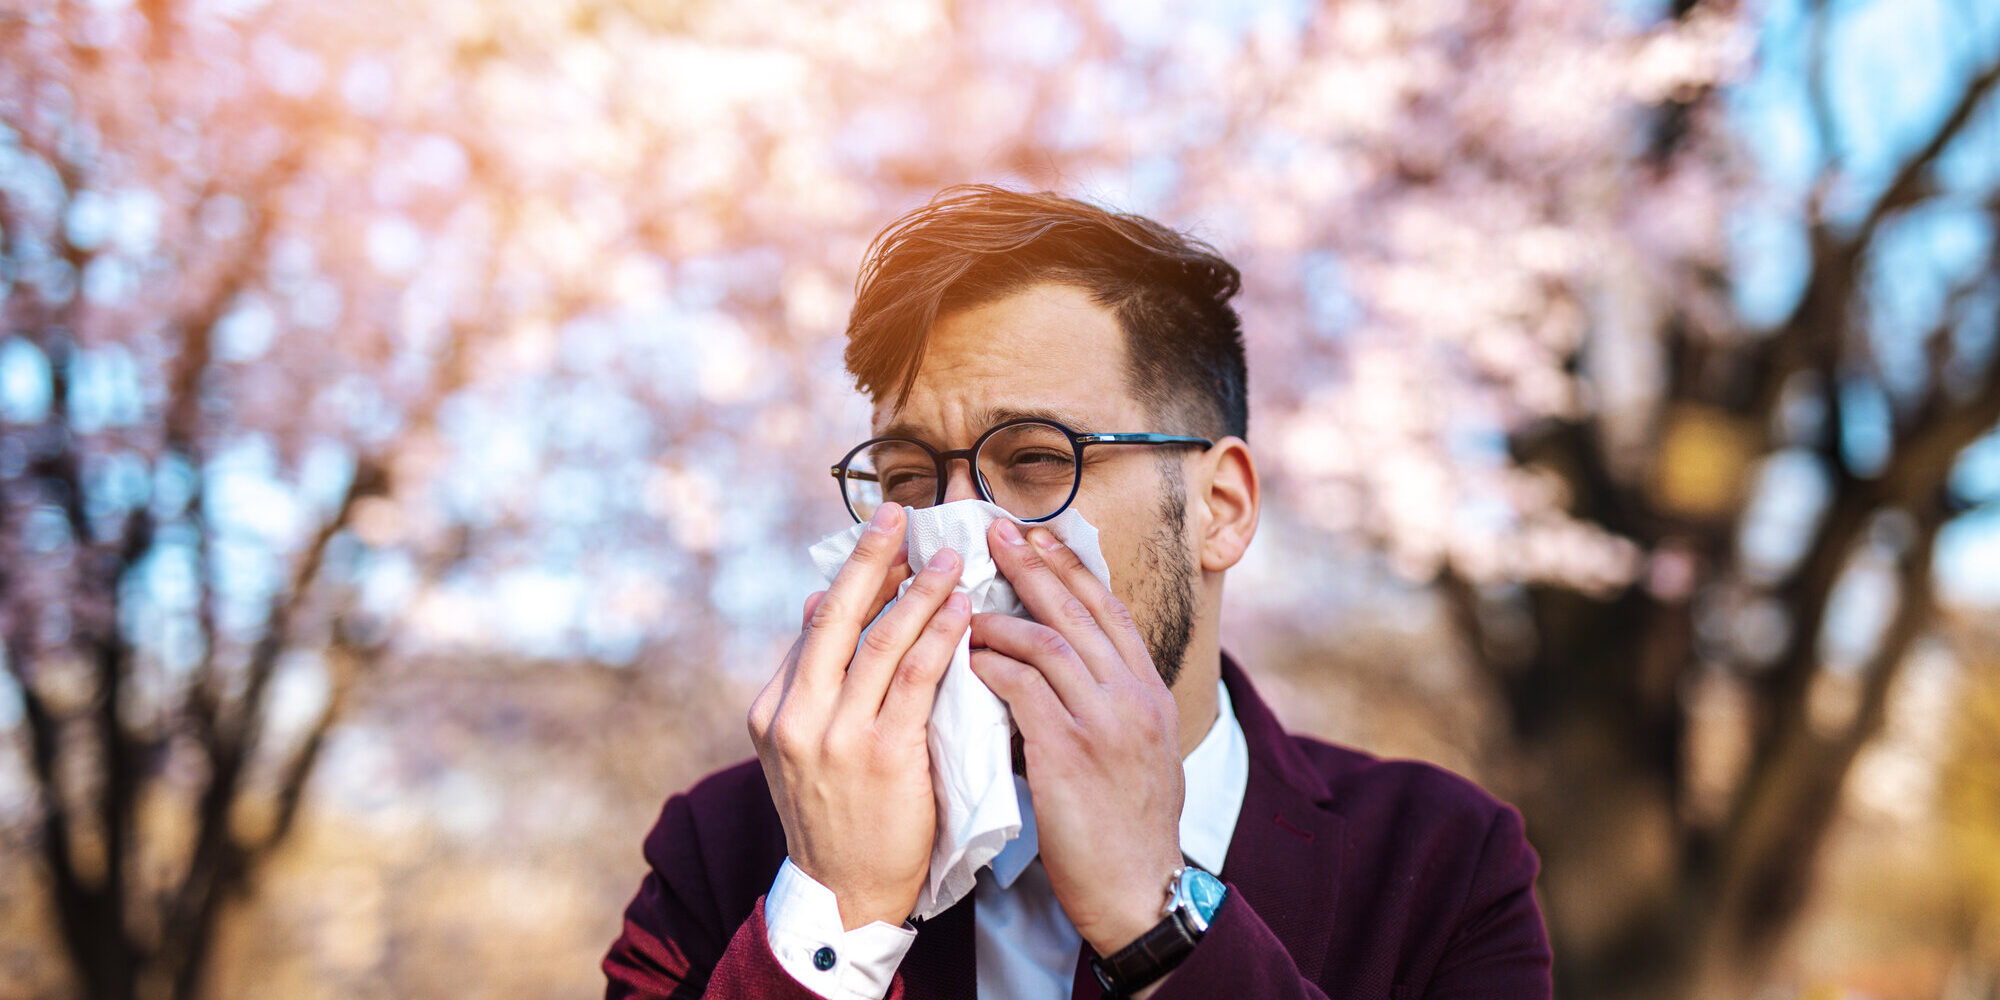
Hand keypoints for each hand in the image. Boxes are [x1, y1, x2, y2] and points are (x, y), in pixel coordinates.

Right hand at [747, 502, 970, 928]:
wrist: (847, 894)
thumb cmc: (837, 814)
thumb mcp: (802, 746)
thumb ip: (812, 678)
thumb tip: (822, 600)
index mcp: (771, 709)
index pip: (815, 624)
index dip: (853, 575)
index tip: (885, 537)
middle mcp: (795, 716)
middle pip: (838, 616)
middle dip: (872, 557)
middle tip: (901, 511)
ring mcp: (837, 736)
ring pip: (883, 641)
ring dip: (920, 590)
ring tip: (949, 556)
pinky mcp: (884, 755)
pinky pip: (918, 680)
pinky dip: (941, 637)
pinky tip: (962, 611)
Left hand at [968, 518, 1185, 957]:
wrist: (1138, 891)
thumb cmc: (1127, 831)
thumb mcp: (1137, 754)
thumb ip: (1108, 705)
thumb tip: (1066, 669)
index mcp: (1150, 693)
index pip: (1111, 610)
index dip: (1073, 567)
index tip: (1040, 536)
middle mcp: (1133, 696)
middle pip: (1078, 610)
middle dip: (1033, 565)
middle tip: (993, 531)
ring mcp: (1104, 722)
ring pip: (1047, 642)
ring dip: (1000, 618)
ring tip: (963, 607)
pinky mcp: (1069, 752)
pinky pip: (1020, 688)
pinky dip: (989, 666)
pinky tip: (965, 660)